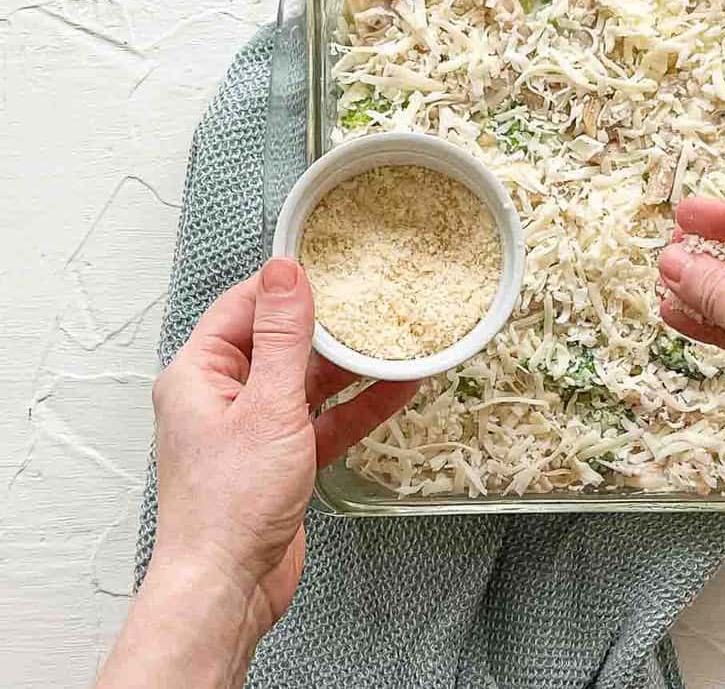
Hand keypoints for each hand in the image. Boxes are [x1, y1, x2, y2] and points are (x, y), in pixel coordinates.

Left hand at [148, 258, 417, 638]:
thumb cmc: (230, 503)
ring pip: (309, 383)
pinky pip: (324, 420)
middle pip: (282, 343)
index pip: (244, 307)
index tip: (332, 264)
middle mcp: (223, 396)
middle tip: (376, 299)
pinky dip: (358, 407)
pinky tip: (399, 389)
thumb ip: (283, 337)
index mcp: (200, 374)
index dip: (287, 285)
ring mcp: (254, 428)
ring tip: (400, 340)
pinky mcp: (282, 459)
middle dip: (331, 326)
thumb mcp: (268, 406)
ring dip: (354, 368)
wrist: (228, 586)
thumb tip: (284, 271)